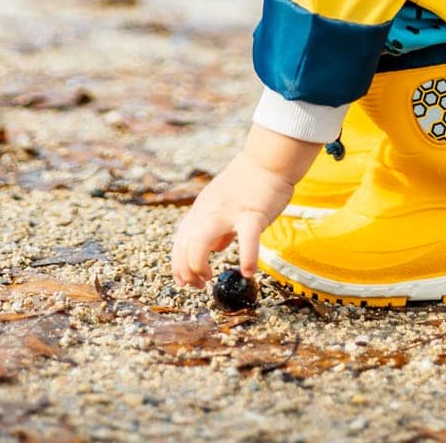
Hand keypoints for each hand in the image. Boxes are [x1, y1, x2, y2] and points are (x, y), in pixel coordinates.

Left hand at [170, 126, 321, 287]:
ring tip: (209, 279)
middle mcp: (209, 210)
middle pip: (185, 244)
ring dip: (198, 264)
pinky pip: (247, 238)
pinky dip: (247, 257)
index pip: (180, 241)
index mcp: (202, 209)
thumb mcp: (223, 204)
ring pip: (200, 240)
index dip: (178, 265)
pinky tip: (248, 272)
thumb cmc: (249, 183)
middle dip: (186, 271)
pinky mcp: (252, 213)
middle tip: (199, 285)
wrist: (267, 160)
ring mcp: (229, 211)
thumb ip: (218, 227)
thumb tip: (216, 249)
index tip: (185, 281)